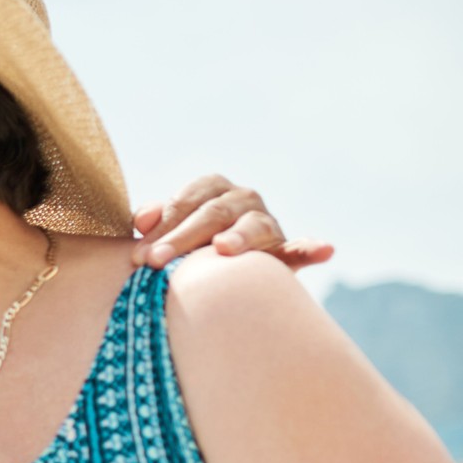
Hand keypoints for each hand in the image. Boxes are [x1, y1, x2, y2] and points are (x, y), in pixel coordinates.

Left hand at [131, 175, 332, 270]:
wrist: (223, 273)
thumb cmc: (187, 247)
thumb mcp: (170, 232)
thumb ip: (158, 222)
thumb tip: (142, 219)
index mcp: (212, 189)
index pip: (186, 201)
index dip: (162, 226)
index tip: (139, 256)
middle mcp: (243, 198)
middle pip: (212, 213)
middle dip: (182, 237)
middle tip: (155, 262)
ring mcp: (267, 222)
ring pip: (253, 225)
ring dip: (239, 236)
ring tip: (223, 248)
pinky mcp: (285, 250)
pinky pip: (300, 249)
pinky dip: (312, 249)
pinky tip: (324, 250)